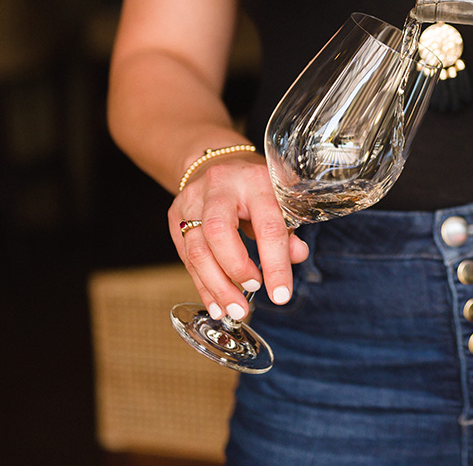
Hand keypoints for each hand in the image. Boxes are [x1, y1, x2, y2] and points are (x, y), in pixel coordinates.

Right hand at [167, 152, 308, 321]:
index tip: (281, 295)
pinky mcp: (175, 216)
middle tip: (254, 291)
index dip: (275, 265)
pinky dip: (202, 285)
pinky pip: (185, 257)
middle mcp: (220, 187)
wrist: (217, 163)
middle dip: (236, 269)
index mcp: (255, 180)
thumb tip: (297, 256)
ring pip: (196, 249)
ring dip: (216, 286)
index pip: (267, 226)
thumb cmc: (255, 188)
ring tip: (235, 309)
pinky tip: (217, 304)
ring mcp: (192, 200)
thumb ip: (288, 230)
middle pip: (218, 232)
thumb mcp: (278, 201)